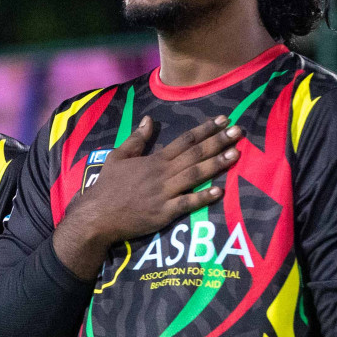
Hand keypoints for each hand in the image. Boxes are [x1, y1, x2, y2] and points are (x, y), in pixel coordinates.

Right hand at [52, 116, 241, 279]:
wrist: (97, 216)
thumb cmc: (107, 187)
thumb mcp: (117, 157)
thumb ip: (137, 139)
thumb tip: (149, 120)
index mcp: (154, 160)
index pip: (184, 141)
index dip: (205, 129)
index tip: (223, 120)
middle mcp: (162, 174)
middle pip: (195, 154)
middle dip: (218, 142)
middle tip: (239, 132)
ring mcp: (164, 193)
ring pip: (194, 175)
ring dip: (216, 164)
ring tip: (236, 154)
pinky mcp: (164, 213)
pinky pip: (187, 204)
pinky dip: (203, 197)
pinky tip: (219, 191)